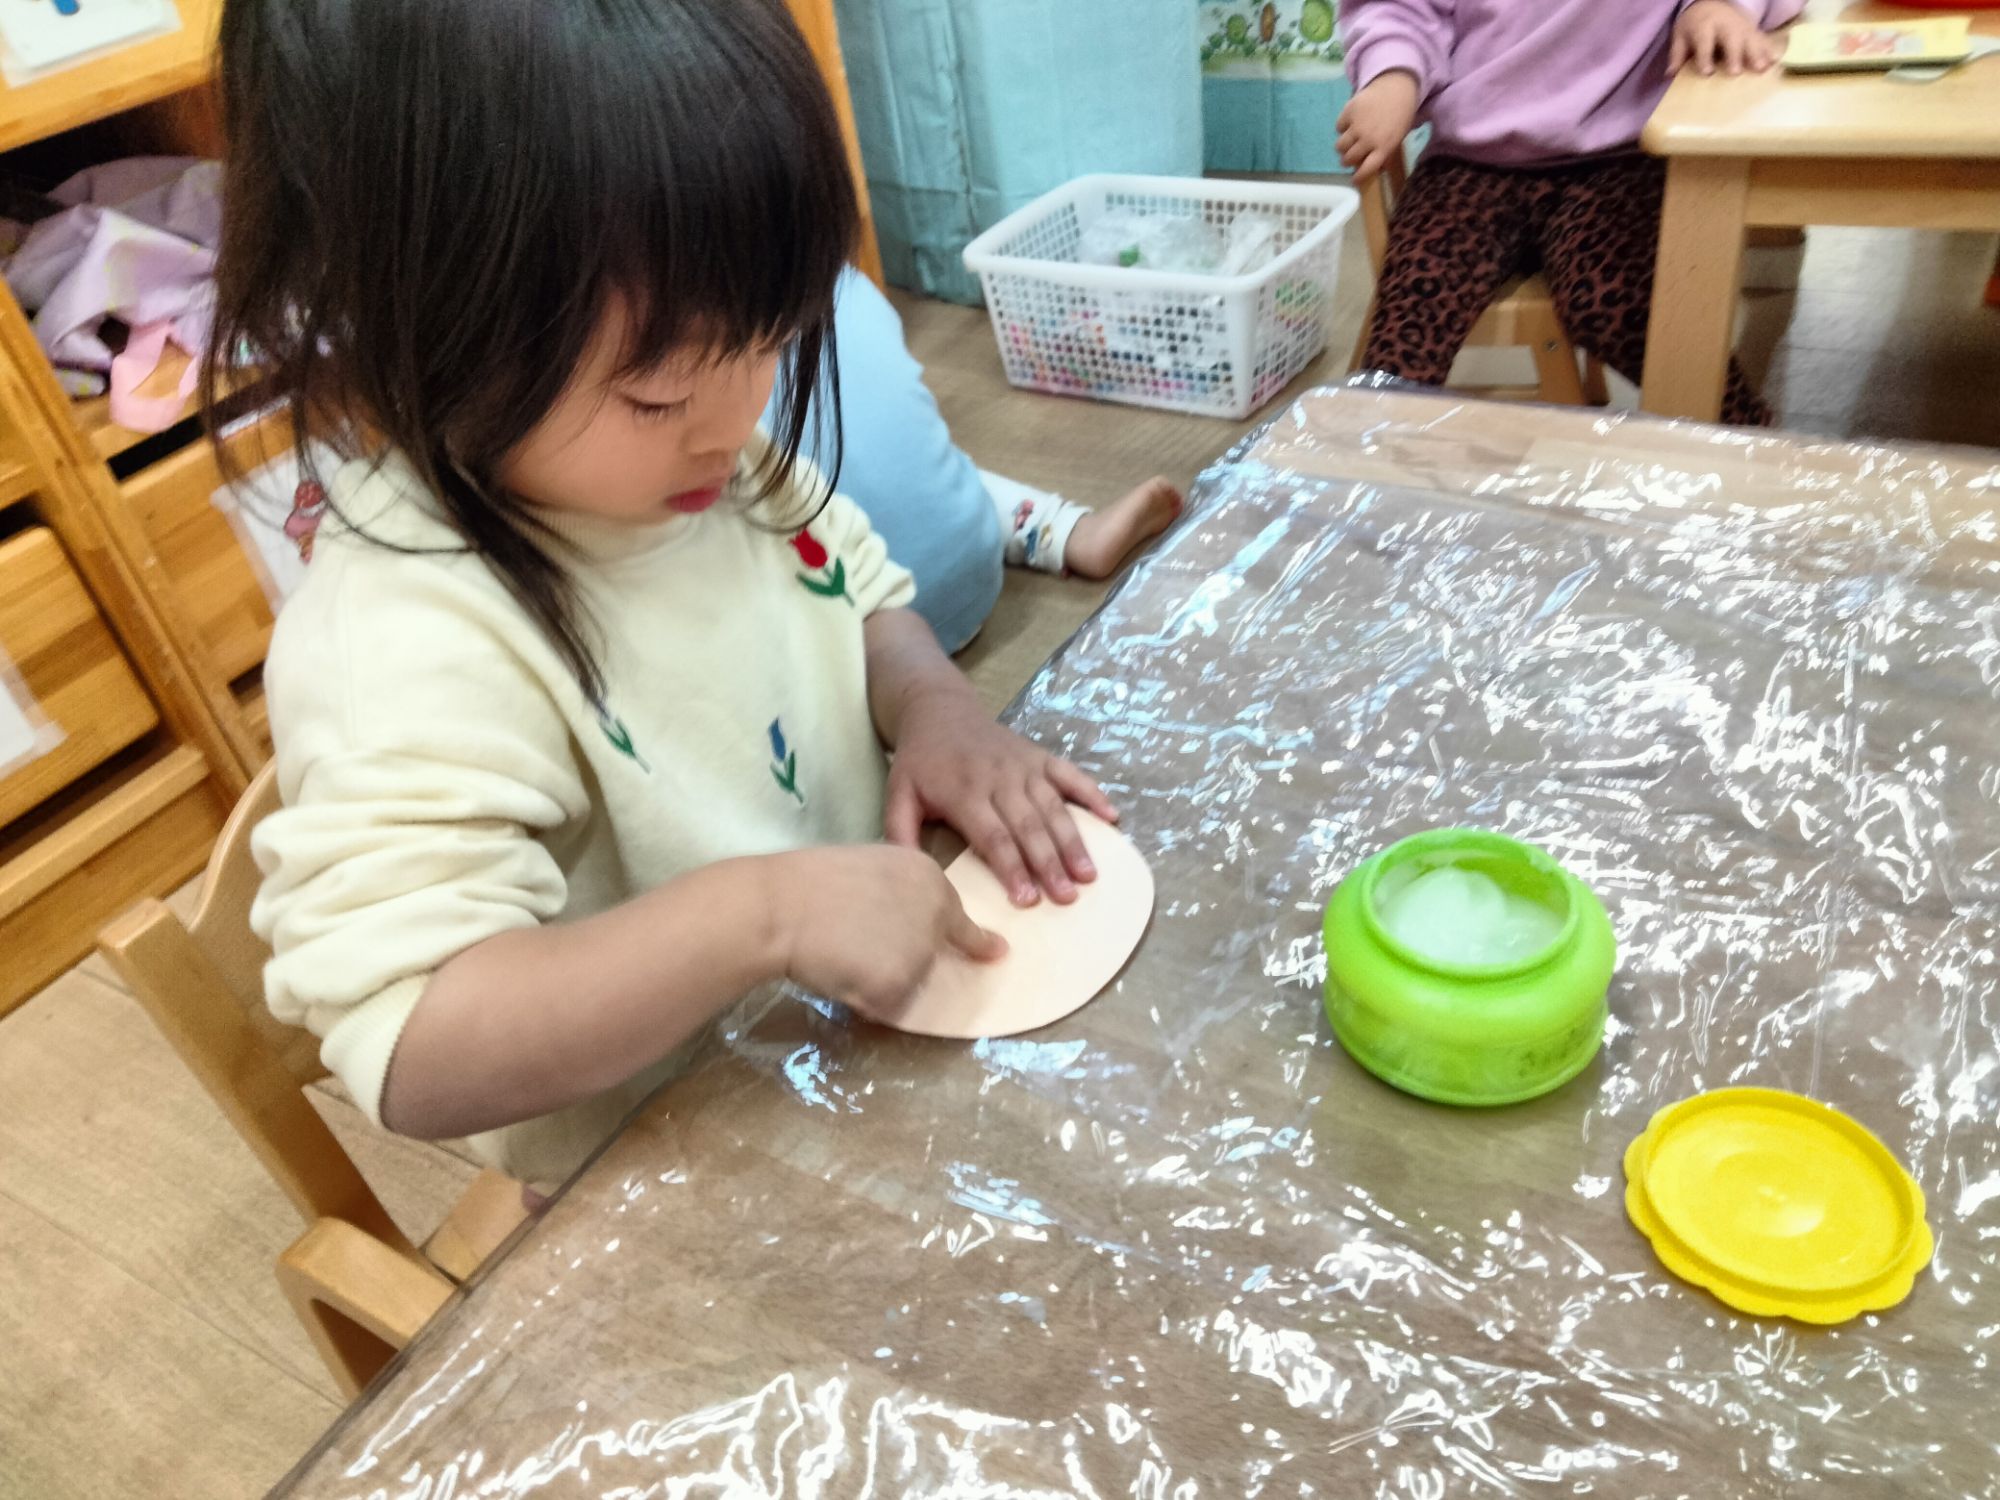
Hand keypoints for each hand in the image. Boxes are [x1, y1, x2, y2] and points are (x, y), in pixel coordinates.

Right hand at [772, 844, 1003, 1022]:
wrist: (782, 906)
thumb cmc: (809, 881)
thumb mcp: (870, 868)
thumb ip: (902, 892)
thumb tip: (916, 923)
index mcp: (929, 877)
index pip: (960, 918)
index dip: (969, 938)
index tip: (994, 952)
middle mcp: (937, 912)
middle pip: (933, 953)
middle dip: (906, 960)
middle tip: (861, 947)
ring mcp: (921, 950)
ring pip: (909, 981)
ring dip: (882, 979)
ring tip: (841, 953)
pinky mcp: (901, 984)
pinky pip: (887, 1004)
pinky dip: (866, 998)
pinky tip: (839, 972)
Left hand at [884, 689, 1117, 906]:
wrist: (939, 710)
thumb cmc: (920, 762)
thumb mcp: (898, 795)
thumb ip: (900, 835)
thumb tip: (908, 875)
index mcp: (965, 792)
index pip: (993, 837)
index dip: (1011, 868)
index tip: (1026, 900)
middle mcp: (1000, 779)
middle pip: (1029, 827)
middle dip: (1049, 865)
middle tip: (1066, 898)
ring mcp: (1024, 766)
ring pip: (1053, 808)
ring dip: (1073, 842)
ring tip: (1089, 875)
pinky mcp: (1040, 757)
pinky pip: (1071, 775)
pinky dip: (1093, 794)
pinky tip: (1113, 817)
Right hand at [1336, 71, 1418, 183]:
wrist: (1396, 87)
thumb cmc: (1400, 114)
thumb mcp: (1398, 137)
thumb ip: (1386, 152)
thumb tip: (1375, 167)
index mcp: (1384, 147)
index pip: (1366, 170)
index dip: (1358, 178)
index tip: (1354, 180)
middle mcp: (1368, 139)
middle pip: (1349, 158)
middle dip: (1347, 161)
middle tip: (1347, 158)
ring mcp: (1357, 126)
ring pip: (1340, 146)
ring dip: (1342, 147)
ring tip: (1346, 143)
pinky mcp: (1348, 112)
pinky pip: (1339, 127)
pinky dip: (1342, 127)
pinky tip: (1349, 124)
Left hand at [1670, 0, 1778, 75]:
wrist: (1713, 4)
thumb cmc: (1695, 25)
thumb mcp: (1681, 35)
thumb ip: (1677, 54)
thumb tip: (1669, 74)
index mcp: (1705, 25)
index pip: (1704, 40)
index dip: (1705, 56)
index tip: (1707, 72)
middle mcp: (1725, 24)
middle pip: (1731, 38)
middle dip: (1734, 54)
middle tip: (1736, 72)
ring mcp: (1741, 26)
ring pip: (1750, 38)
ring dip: (1757, 53)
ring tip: (1762, 68)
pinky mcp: (1753, 29)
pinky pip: (1762, 38)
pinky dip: (1769, 49)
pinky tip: (1775, 60)